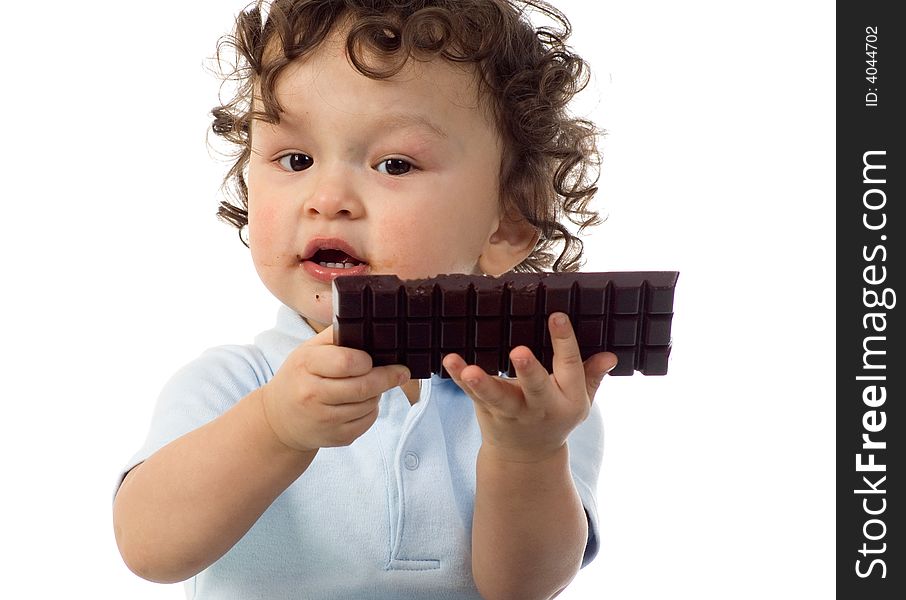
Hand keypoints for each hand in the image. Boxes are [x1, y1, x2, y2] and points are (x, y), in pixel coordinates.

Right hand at [259, 325, 410, 452]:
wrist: (278, 419)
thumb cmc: (300, 376)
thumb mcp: (308, 350)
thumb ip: (336, 336)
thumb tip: (371, 325)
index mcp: (306, 365)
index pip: (347, 362)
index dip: (367, 360)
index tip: (372, 359)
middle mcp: (312, 394)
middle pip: (364, 386)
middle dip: (388, 377)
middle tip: (401, 372)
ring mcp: (323, 420)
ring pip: (369, 404)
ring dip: (377, 394)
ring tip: (371, 385)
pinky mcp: (335, 437)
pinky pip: (367, 422)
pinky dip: (371, 411)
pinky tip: (361, 403)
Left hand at [442, 312, 616, 463]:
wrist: (527, 457)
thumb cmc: (555, 417)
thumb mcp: (580, 401)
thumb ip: (592, 376)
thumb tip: (610, 355)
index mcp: (568, 399)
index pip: (569, 366)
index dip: (564, 341)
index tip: (557, 316)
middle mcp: (541, 407)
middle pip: (535, 388)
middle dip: (528, 371)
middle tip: (519, 351)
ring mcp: (512, 411)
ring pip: (497, 397)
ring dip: (483, 383)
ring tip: (469, 370)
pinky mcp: (487, 411)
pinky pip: (472, 394)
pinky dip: (458, 378)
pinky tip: (449, 361)